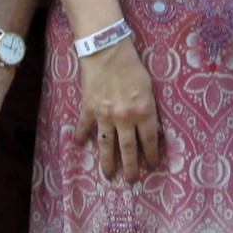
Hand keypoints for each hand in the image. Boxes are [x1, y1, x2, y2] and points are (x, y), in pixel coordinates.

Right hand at [76, 38, 164, 183]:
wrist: (107, 51)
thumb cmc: (132, 65)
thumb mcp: (149, 88)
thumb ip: (150, 109)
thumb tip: (152, 129)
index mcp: (143, 112)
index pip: (148, 141)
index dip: (150, 155)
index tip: (151, 166)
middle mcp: (124, 119)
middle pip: (128, 149)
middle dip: (131, 167)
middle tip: (132, 181)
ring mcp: (104, 116)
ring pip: (106, 145)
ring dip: (108, 162)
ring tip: (109, 175)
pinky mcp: (89, 109)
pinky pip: (84, 127)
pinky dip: (81, 136)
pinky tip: (79, 145)